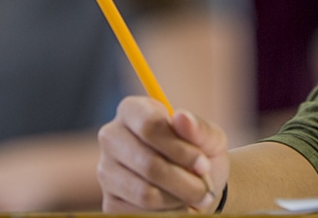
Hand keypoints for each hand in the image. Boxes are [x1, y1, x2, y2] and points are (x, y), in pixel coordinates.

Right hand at [97, 95, 227, 212]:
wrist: (197, 184)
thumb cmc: (201, 153)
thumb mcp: (210, 137)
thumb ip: (199, 128)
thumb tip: (181, 117)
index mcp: (132, 110)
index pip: (149, 126)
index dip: (179, 149)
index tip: (203, 163)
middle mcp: (112, 137)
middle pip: (148, 164)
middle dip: (184, 181)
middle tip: (205, 188)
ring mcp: (106, 171)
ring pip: (144, 193)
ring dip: (178, 199)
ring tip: (197, 196)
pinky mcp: (110, 202)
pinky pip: (139, 213)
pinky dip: (167, 213)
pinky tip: (179, 205)